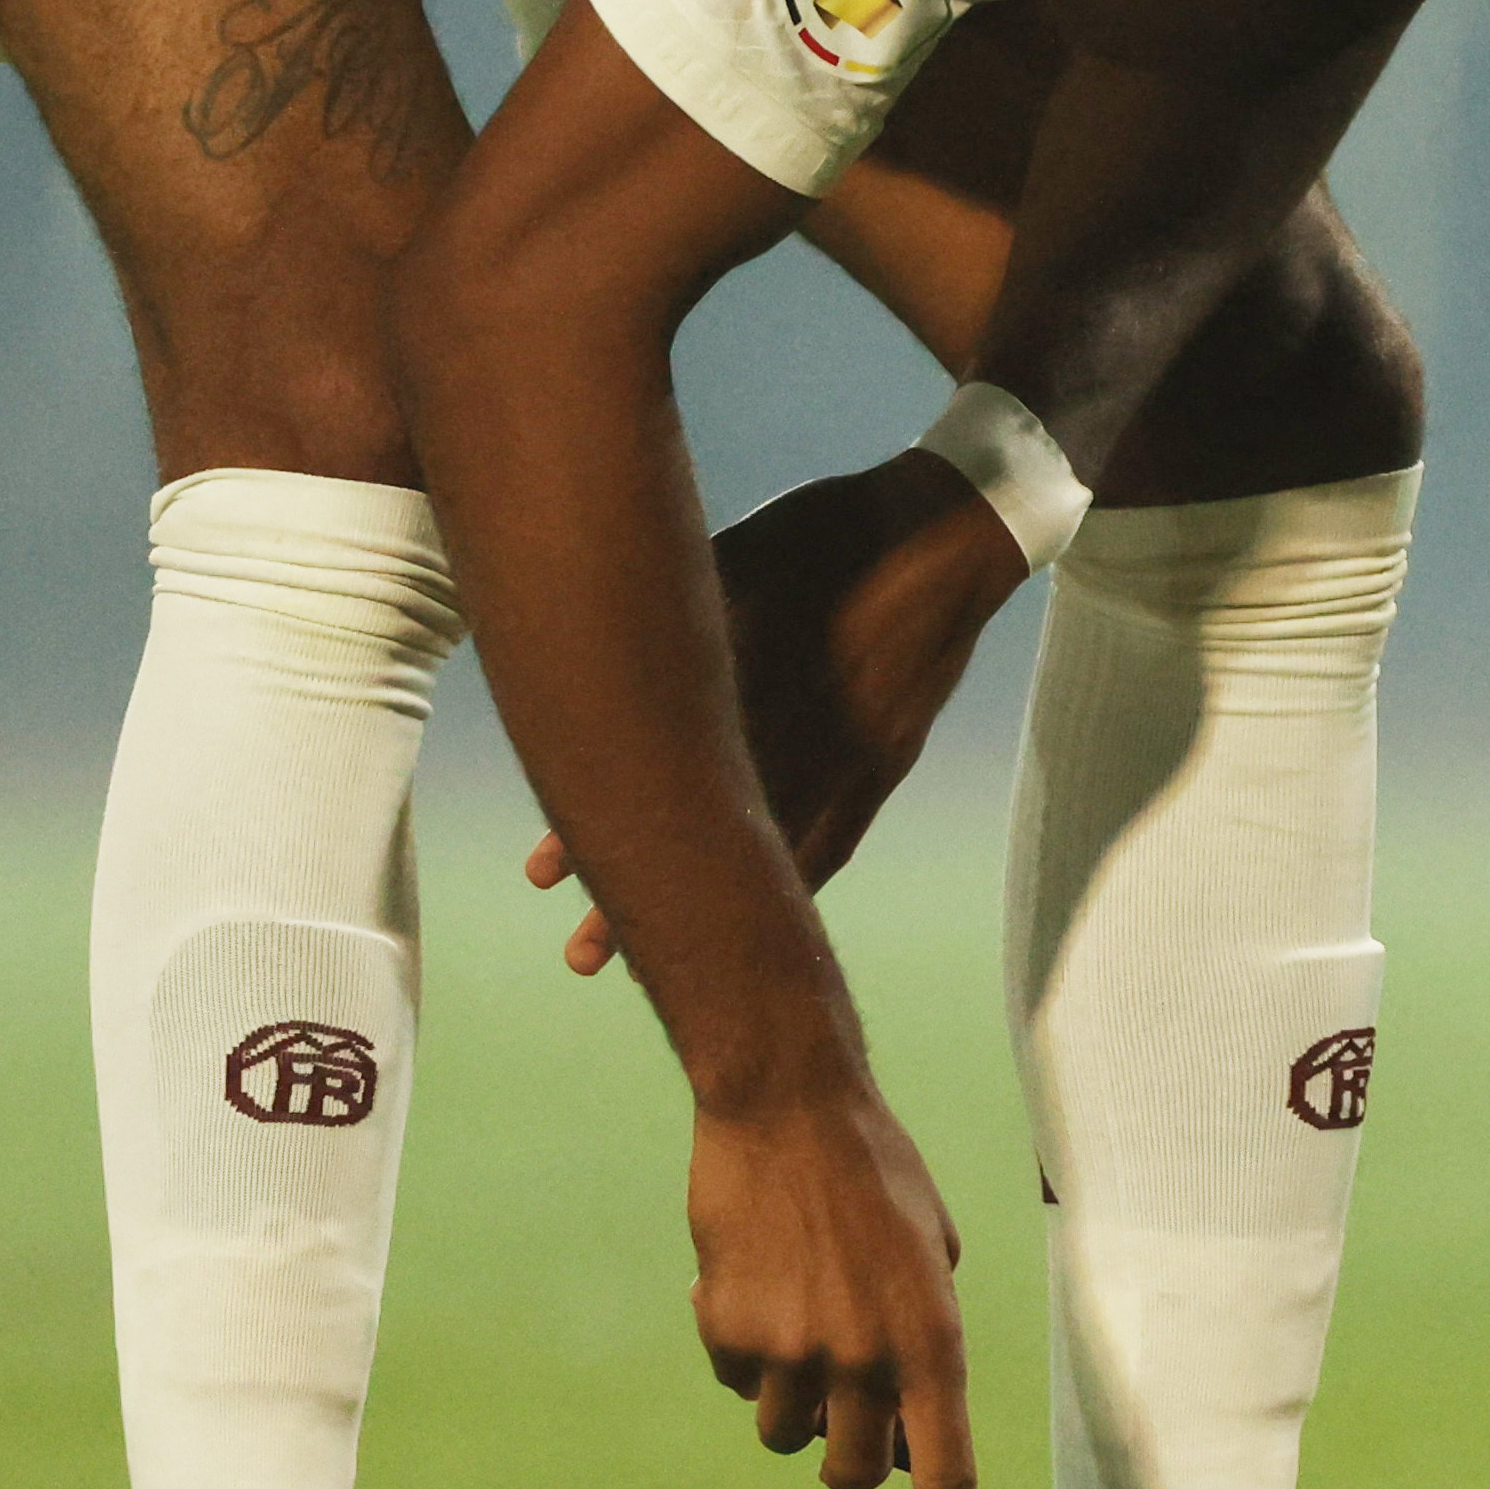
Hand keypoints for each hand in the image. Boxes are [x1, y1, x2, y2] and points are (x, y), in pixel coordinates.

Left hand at [529, 457, 1027, 974]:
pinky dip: (792, 878)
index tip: (543, 874)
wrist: (946, 532)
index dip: (598, 828)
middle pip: (708, 834)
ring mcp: (851, 758)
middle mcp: (797, 733)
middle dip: (643, 893)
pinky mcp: (887, 762)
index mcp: (750, 680)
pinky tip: (761, 910)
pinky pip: (835, 838)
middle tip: (582, 956)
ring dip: (718, 905)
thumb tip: (582, 647)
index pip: (662, 777)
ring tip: (670, 956)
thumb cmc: (825, 534)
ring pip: (772, 850)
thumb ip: (670, 617)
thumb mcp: (729, 559)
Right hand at [684, 1092, 977, 1488]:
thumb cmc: (874, 1175)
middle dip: (847, 1459)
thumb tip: (897, 1427)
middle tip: (844, 1416)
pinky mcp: (729, 1332)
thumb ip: (921, 1339)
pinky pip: (735, 1382)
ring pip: (784, 1433)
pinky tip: (752, 1281)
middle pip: (853, 1472)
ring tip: (796, 1314)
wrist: (785, 1106)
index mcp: (933, 1338)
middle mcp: (866, 1357)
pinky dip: (742, 1351)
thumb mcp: (930, 1254)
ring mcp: (792, 1349)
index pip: (947, 1467)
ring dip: (789, 1397)